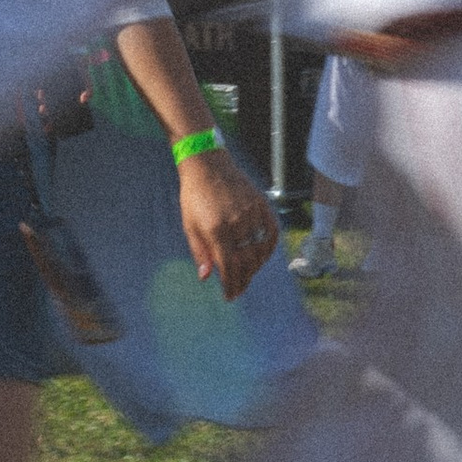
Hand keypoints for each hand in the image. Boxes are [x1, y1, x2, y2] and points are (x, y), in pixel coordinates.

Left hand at [176, 145, 276, 298]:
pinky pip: (271, 234)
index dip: (230, 285)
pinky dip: (268, 249)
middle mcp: (237, 223)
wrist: (208, 165)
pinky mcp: (262, 205)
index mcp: (217, 229)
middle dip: (242, 281)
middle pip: (246, 262)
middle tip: (238, 290)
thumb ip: (200, 252)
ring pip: (260, 251)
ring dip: (255, 268)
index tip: (229, 296)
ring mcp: (252, 213)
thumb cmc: (194, 196)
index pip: (229, 267)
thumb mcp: (190, 225)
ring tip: (246, 276)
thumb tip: (207, 277)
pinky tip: (261, 258)